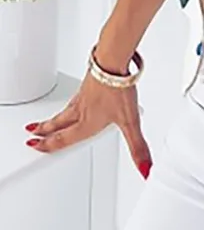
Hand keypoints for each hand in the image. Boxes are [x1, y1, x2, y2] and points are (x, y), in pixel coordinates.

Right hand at [24, 70, 152, 179]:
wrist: (113, 61)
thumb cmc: (118, 89)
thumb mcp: (130, 122)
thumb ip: (137, 147)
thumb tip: (144, 168)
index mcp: (87, 123)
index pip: (64, 138)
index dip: (50, 144)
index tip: (36, 146)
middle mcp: (82, 110)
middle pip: (59, 123)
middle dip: (45, 131)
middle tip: (32, 134)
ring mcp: (84, 96)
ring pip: (64, 111)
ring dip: (53, 118)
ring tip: (45, 122)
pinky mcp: (88, 83)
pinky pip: (73, 98)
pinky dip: (68, 104)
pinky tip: (75, 101)